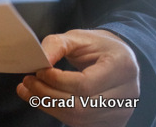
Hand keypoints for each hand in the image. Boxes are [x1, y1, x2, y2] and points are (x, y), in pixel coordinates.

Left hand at [16, 29, 139, 125]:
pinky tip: (43, 100)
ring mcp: (122, 112)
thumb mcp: (79, 37)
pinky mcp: (112, 122)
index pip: (85, 84)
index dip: (58, 81)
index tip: (39, 71)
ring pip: (79, 118)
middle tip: (28, 82)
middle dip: (48, 95)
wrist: (118, 57)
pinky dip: (58, 112)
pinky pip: (81, 123)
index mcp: (121, 67)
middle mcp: (127, 94)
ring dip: (50, 106)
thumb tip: (40, 59)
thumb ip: (57, 44)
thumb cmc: (98, 46)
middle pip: (81, 106)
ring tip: (30, 91)